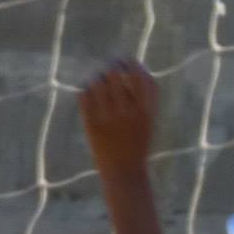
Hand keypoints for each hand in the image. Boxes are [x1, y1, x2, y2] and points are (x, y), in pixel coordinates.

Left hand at [80, 58, 157, 176]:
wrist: (124, 172)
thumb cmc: (138, 144)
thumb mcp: (148, 122)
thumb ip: (143, 98)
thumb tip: (131, 67)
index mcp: (147, 112)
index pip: (141, 77)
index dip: (133, 64)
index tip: (127, 60)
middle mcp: (129, 112)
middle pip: (117, 75)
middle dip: (112, 67)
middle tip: (109, 66)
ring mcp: (109, 117)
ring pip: (98, 82)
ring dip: (97, 78)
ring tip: (99, 81)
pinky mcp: (92, 123)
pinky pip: (85, 95)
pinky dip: (86, 90)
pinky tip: (89, 93)